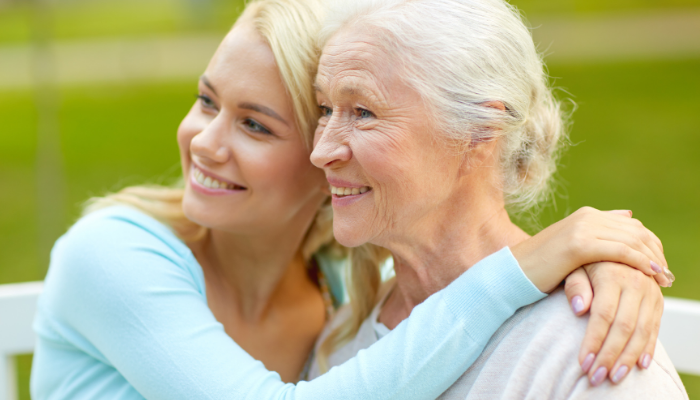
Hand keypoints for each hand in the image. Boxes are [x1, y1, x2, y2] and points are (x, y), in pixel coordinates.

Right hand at [511, 207, 670, 292]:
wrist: (514, 271)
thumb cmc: (542, 265)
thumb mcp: (572, 245)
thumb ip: (599, 230)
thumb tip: (628, 215)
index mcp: (586, 215)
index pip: (631, 225)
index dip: (650, 245)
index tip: (660, 265)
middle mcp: (586, 217)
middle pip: (635, 231)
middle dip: (655, 253)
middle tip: (667, 275)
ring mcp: (582, 228)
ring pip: (631, 240)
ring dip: (652, 260)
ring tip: (663, 278)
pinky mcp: (578, 244)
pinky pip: (620, 251)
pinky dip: (639, 262)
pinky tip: (650, 274)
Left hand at [564, 263, 662, 385]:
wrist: (610, 249)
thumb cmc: (584, 262)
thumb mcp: (574, 267)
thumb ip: (575, 286)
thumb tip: (579, 309)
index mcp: (612, 273)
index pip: (603, 315)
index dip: (594, 341)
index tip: (583, 363)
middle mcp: (635, 282)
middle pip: (624, 326)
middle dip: (610, 355)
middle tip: (596, 377)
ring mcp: (650, 291)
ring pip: (642, 331)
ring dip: (628, 358)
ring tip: (614, 378)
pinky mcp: (658, 300)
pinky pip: (655, 327)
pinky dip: (648, 348)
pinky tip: (640, 365)